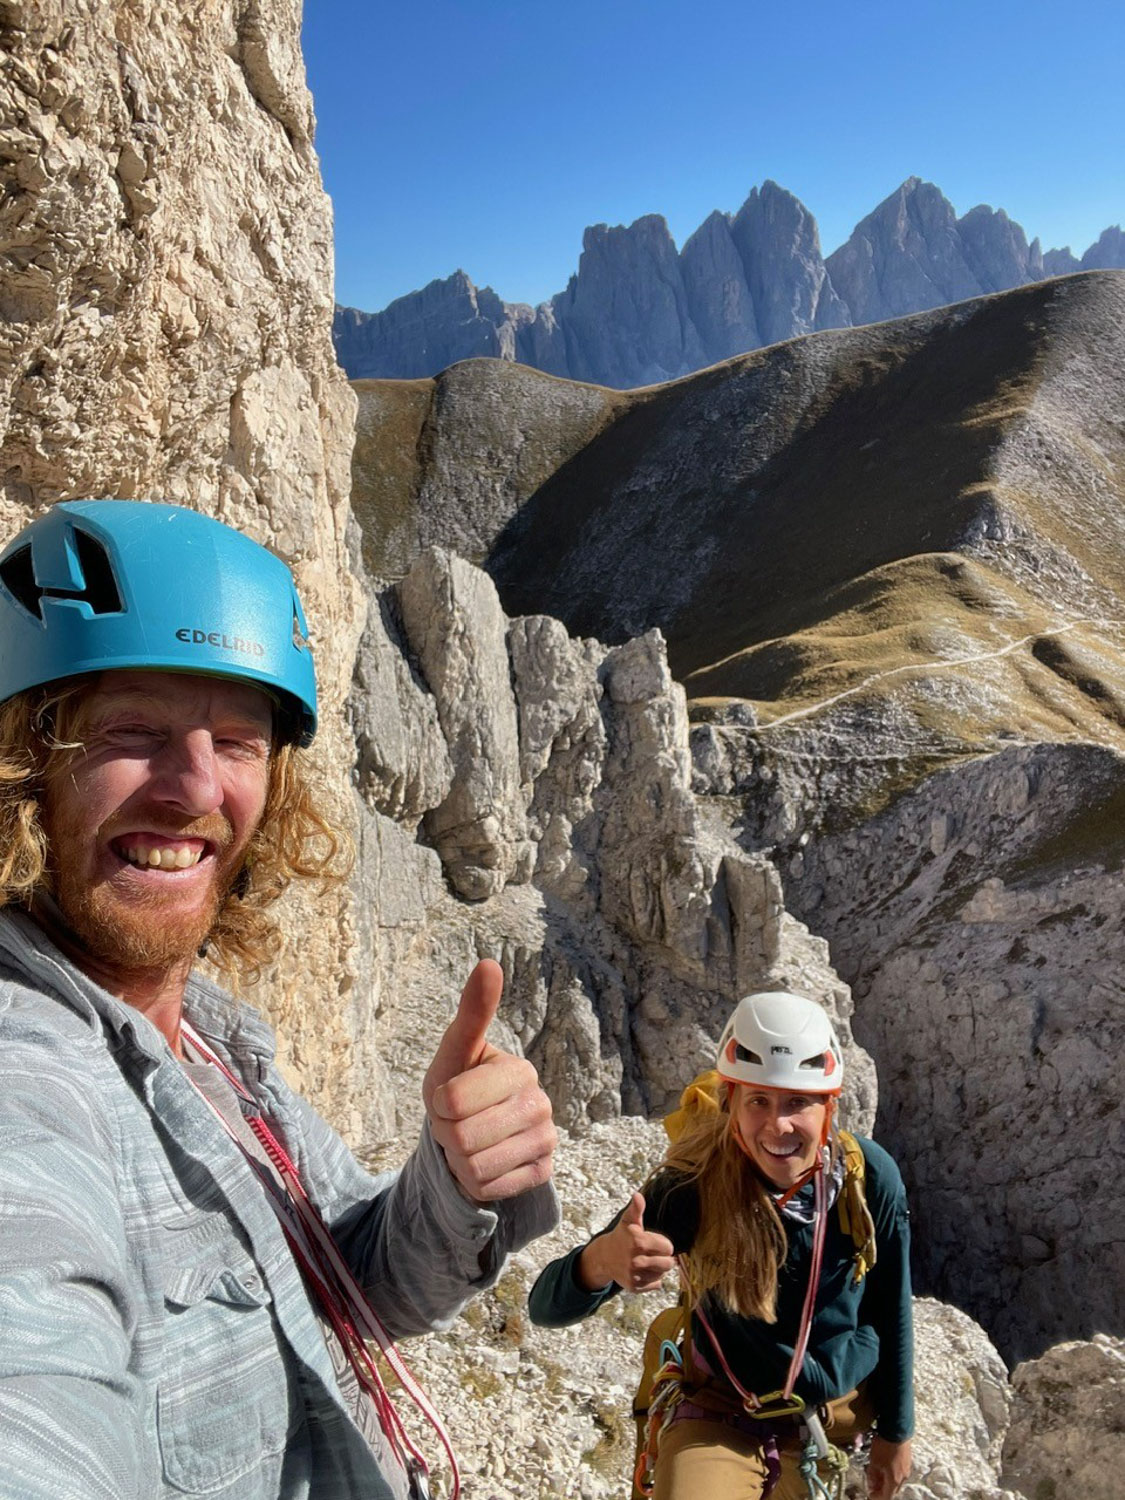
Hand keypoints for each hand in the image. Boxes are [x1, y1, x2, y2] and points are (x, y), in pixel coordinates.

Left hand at [423, 958, 556, 1202]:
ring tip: (469, 1144)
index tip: (447, 1097)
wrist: (471, 1135)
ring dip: (458, 1160)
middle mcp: (541, 1104)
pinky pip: (487, 1189)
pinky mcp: (541, 1174)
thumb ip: (472, 1012)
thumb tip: (489, 963)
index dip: (437, 1104)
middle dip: (445, 1134)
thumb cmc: (459, 1086)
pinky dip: (473, 1181)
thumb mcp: (455, 1053)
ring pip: (473, 1167)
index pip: (453, 1101)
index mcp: (519, 1070)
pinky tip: (485, 1163)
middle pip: (462, 1138)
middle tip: (456, 1124)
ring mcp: (546, 1141)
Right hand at [577, 1191, 675, 1291]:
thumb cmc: (621, 1236)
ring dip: (658, 1269)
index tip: (654, 1242)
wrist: (604, 1256)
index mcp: (639, 1242)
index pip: (668, 1248)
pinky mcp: (634, 1287)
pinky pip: (656, 1285)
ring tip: (646, 1261)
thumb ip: (637, 1208)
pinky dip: (653, 1280)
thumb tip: (638, 1195)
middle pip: (668, 1264)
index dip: (663, 1244)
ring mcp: (635, 1275)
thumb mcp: (629, 1220)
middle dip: (664, 1258)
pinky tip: (643, 1272)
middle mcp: (636, 1260)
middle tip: (654, 1253)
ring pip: (662, 1275)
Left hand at [867, 1436, 911, 1498]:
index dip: (876, 1496)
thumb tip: (871, 1484)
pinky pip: (899, 1472)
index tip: (870, 1493)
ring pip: (896, 1481)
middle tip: (872, 1484)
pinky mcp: (908, 1460)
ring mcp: (907, 1469)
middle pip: (892, 1490)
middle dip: (882, 1489)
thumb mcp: (874, 1461)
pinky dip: (891, 1473)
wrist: (897, 1429)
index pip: (886, 1497)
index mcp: (895, 1480)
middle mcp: (903, 1477)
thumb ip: (872, 1475)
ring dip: (887, 1481)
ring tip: (877, 1473)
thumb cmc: (884, 1446)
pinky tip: (884, 1465)